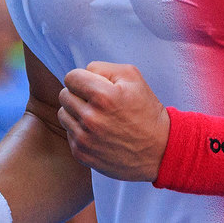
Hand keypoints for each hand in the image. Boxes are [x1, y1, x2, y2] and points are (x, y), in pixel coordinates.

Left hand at [58, 62, 169, 181]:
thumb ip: (102, 68)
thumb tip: (82, 74)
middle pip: (64, 95)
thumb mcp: (132, 77)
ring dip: (76, 112)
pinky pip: (68, 133)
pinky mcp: (82, 154)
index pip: (70, 77)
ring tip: (97, 116)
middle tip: (96, 101)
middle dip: (78, 94)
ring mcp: (85, 139)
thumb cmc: (146, 110)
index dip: (82, 78)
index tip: (93, 85)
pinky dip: (79, 130)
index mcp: (103, 96)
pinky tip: (98, 132)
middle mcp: (91, 119)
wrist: (159, 150)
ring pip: (63, 114)